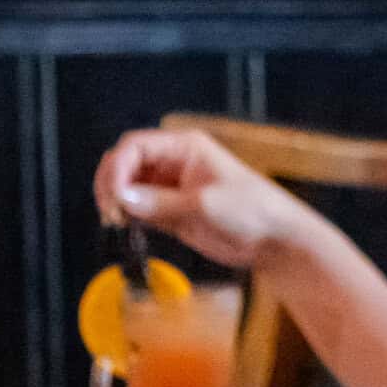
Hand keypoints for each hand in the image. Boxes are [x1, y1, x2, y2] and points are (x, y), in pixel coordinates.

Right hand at [94, 126, 319, 272]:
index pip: (135, 146)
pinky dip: (128, 216)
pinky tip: (126, 229)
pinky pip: (138, 208)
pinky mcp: (171, 211)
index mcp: (184, 147)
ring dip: (116, 202)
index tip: (116, 196)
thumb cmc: (251, 212)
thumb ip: (162, 203)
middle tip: (110, 212)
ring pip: (128, 187)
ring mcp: (170, 187)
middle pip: (125, 164)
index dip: (118, 168)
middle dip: (112, 184)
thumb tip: (122, 199)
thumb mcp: (205, 205)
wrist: (275, 240)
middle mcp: (173, 162)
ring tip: (117, 223)